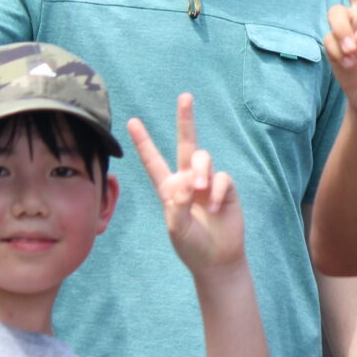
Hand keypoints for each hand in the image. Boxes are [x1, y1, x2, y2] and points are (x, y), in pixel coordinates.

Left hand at [129, 93, 245, 273]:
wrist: (217, 259)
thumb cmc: (192, 246)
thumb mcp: (177, 229)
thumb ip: (177, 206)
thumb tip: (187, 184)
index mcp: (169, 188)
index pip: (153, 161)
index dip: (143, 142)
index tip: (132, 122)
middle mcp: (187, 180)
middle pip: (186, 143)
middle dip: (186, 119)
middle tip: (185, 96)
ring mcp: (207, 182)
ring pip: (204, 159)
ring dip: (201, 172)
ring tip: (199, 193)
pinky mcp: (225, 188)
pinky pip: (221, 178)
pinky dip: (216, 192)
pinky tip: (214, 209)